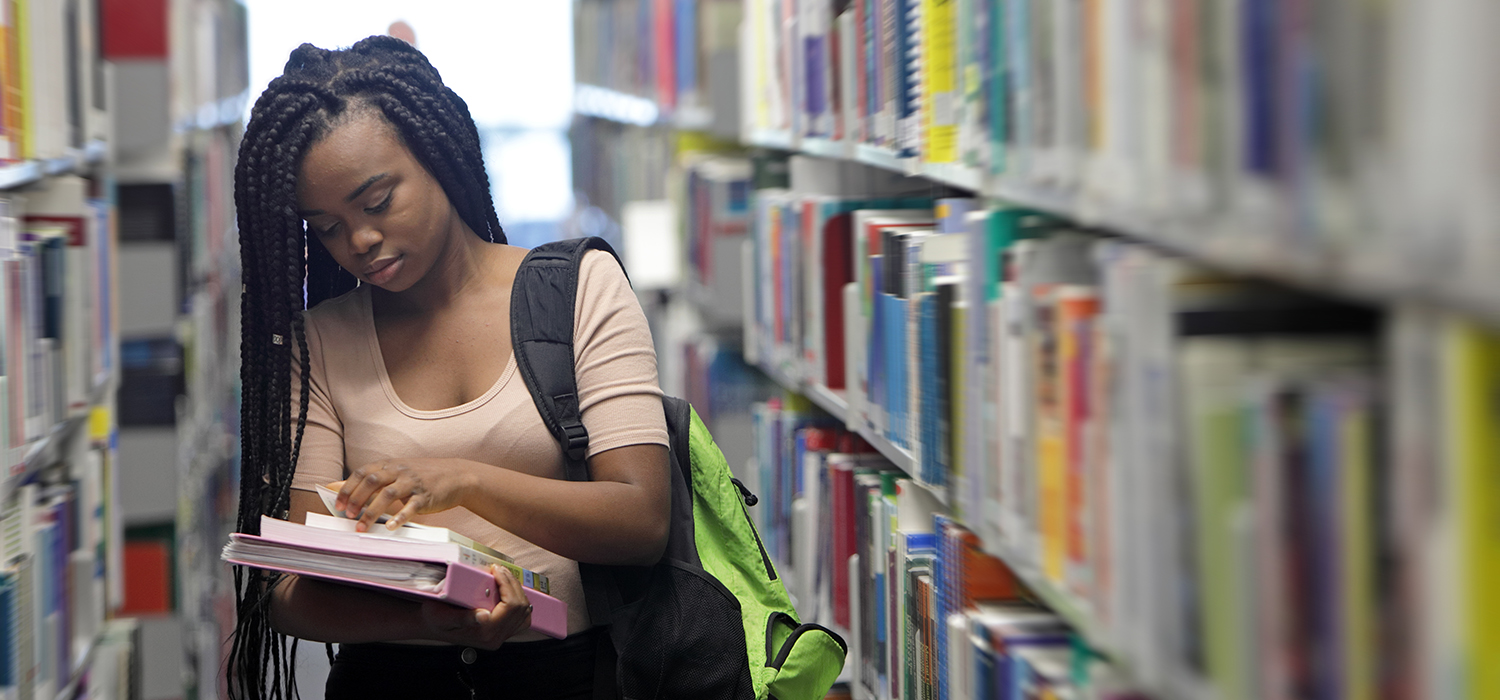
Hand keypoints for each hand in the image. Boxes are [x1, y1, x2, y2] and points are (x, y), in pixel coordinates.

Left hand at [333, 458, 471, 531]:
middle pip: (372, 481)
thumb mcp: (400, 472)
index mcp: (390, 465)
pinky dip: (399, 517)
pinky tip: (390, 527)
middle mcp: (400, 471)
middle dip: (356, 499)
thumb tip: (345, 488)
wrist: (457, 475)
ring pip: (387, 494)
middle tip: (348, 515)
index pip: (363, 472)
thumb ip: (377, 479)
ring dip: (371, 512)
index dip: (348, 488)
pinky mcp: (426, 496)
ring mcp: (413, 483)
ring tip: (362, 527)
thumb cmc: (424, 476)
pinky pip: (410, 507)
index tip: (339, 504)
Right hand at [420, 565, 532, 649]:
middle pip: (520, 607)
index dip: (507, 584)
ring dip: (518, 591)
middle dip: (513, 584)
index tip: (495, 569)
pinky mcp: (502, 633)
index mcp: (485, 633)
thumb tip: (484, 616)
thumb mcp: (443, 616)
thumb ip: (463, 618)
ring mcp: (500, 637)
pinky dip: (520, 602)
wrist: (433, 626)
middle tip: (499, 569)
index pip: (511, 607)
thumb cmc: (436, 618)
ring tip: (504, 577)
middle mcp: (496, 638)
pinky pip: (522, 618)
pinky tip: (509, 592)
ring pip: (525, 612)